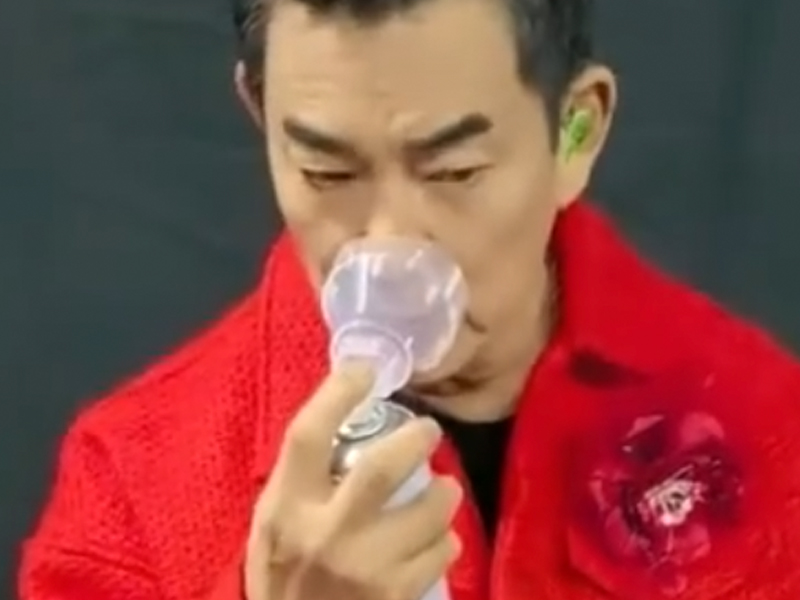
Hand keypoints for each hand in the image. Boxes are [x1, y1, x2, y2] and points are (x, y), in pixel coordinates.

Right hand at [244, 362, 462, 599]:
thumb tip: (343, 418)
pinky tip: (434, 539)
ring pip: (429, 512)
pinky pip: (442, 552)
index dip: (338, 393)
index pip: (308, 436)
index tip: (364, 370)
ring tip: (443, 490)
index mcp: (287, 508)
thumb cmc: (281, 576)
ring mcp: (365, 569)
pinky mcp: (396, 597)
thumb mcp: (273, 522)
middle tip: (429, 431)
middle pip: (381, 468)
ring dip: (444, 494)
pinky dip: (445, 539)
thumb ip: (301, 478)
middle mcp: (325, 535)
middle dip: (415, 439)